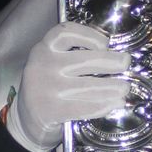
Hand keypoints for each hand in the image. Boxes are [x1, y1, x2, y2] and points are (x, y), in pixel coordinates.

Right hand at [9, 23, 131, 151]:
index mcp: (43, 48)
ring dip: (112, 87)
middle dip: (111, 61)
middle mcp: (42, 65)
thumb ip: (73, 56)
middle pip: (84, 59)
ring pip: (88, 86)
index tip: (105, 43)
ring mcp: (46, 89)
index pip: (65, 32)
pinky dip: (102, 106)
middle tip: (125, 63)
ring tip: (124, 88)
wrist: (26, 119)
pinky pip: (83, 107)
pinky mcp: (51, 110)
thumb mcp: (52, 64)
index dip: (89, 35)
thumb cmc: (48, 86)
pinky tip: (114, 104)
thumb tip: (114, 56)